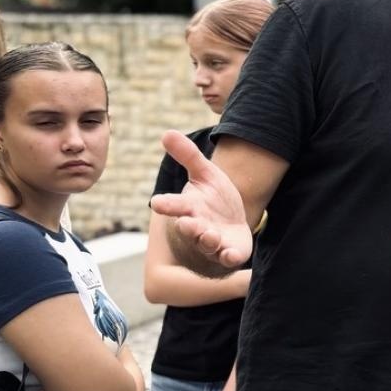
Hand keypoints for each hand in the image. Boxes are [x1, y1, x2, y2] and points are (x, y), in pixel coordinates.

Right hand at [150, 131, 252, 269]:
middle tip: (187, 223)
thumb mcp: (205, 173)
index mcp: (189, 207)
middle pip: (189, 228)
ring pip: (207, 244)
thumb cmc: (212, 198)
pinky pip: (228, 258)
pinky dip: (229, 257)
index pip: (175, 205)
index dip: (167, 204)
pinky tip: (232, 254)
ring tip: (210, 235)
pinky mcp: (229, 252)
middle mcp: (198, 226)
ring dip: (207, 240)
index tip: (157, 202)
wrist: (233, 222)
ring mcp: (213, 242)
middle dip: (188, 227)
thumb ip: (188, 155)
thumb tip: (167, 133)